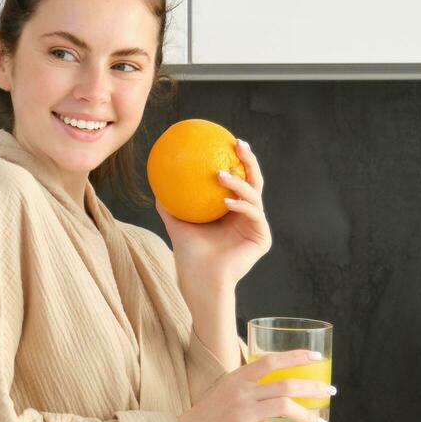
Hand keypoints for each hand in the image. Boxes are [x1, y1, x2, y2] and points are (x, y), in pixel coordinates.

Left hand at [158, 138, 270, 292]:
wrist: (201, 281)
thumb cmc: (189, 256)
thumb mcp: (177, 225)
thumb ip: (170, 205)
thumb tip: (157, 182)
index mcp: (232, 209)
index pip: (238, 178)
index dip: (236, 159)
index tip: (227, 140)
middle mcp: (247, 214)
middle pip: (253, 180)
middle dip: (248, 160)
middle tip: (238, 144)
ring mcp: (256, 225)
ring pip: (254, 194)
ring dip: (239, 182)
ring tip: (221, 175)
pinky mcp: (262, 238)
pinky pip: (254, 214)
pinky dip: (241, 205)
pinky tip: (226, 201)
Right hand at [177, 349, 333, 421]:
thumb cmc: (205, 418)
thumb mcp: (223, 393)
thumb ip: (246, 387)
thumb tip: (275, 387)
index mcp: (236, 378)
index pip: (271, 360)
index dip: (296, 356)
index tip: (316, 356)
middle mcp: (241, 392)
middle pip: (286, 384)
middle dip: (313, 387)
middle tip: (330, 390)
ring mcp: (243, 413)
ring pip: (286, 407)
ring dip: (309, 414)